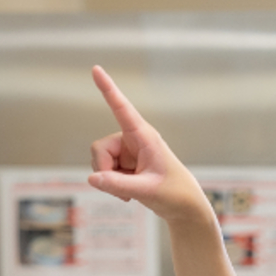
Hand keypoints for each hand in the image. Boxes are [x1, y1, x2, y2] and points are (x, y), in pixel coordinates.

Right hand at [87, 65, 211, 222]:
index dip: (108, 89)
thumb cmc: (174, 194)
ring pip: (99, 160)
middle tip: (123, 191)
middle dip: (104, 170)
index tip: (96, 69)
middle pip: (100, 148)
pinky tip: (128, 193)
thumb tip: (91, 178)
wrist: (183, 206)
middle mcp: (133, 139)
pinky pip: (103, 171)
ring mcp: (127, 151)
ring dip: (109, 179)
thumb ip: (117, 185)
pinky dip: (111, 184)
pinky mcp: (124, 163)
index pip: (122, 109)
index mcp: (145, 136)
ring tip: (130, 192)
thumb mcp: (146, 191)